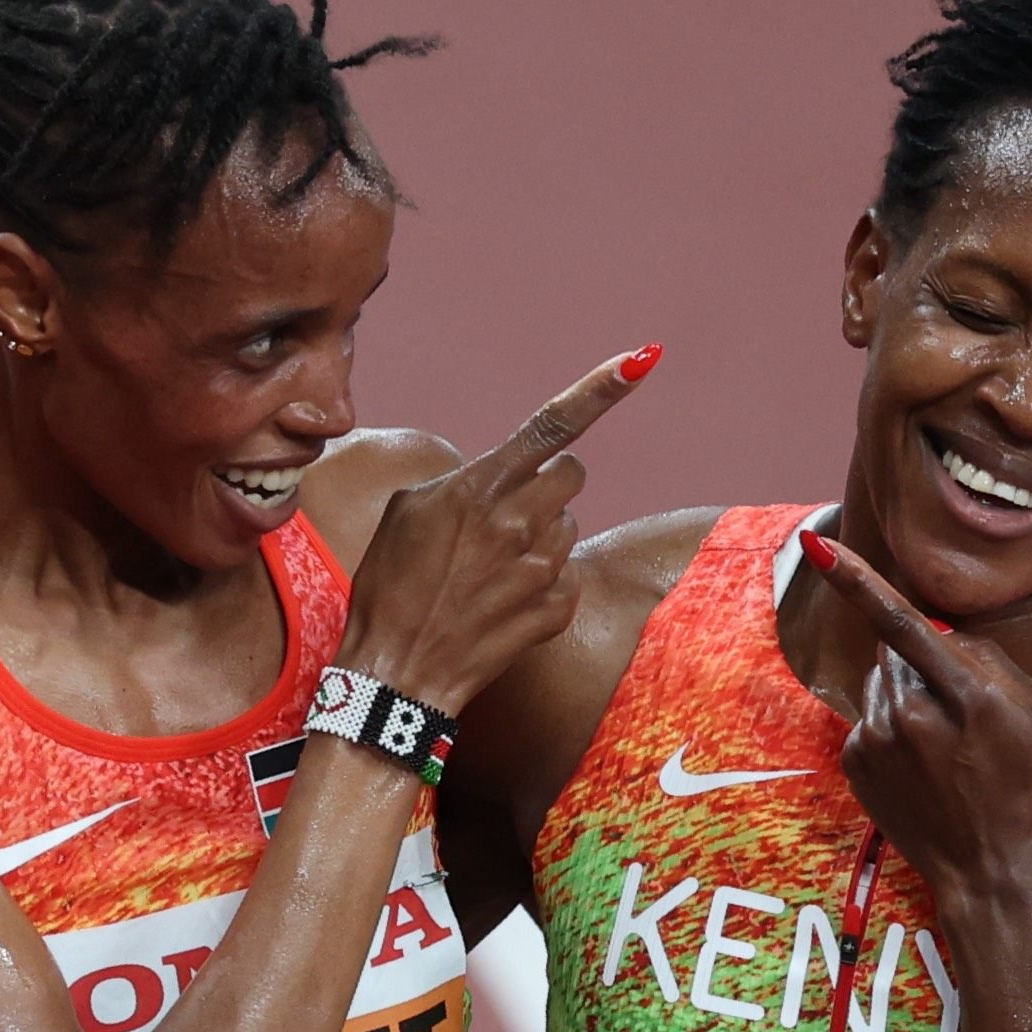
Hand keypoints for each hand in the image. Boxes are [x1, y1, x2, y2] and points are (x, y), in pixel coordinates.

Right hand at [338, 346, 656, 713]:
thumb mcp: (406, 513)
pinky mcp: (555, 609)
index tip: (642, 359)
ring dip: (541, 538)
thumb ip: (463, 483)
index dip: (600, 389)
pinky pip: (568, 577)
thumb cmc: (389, 587)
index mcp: (478, 487)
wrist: (396, 671)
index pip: (551, 425)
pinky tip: (504, 603)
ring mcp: (540, 568)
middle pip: (571, 475)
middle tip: (512, 511)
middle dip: (549, 485)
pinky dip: (543, 587)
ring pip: (569, 527)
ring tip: (492, 569)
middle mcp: (517, 522)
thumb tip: (499, 475)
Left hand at [805, 536, 1031, 914]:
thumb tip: (938, 630)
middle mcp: (913, 717)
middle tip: (958, 710)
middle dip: (921, 663)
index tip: (817, 547)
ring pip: (881, 682)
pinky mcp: (853, 762)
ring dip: (905, 695)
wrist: (983, 864)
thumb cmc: (1018, 782)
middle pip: (897, 651)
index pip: (906, 625)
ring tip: (940, 745)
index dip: (860, 581)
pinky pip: (868, 717)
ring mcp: (876, 742)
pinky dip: (890, 728)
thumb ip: (986, 659)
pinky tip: (919, 764)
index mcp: (967, 699)